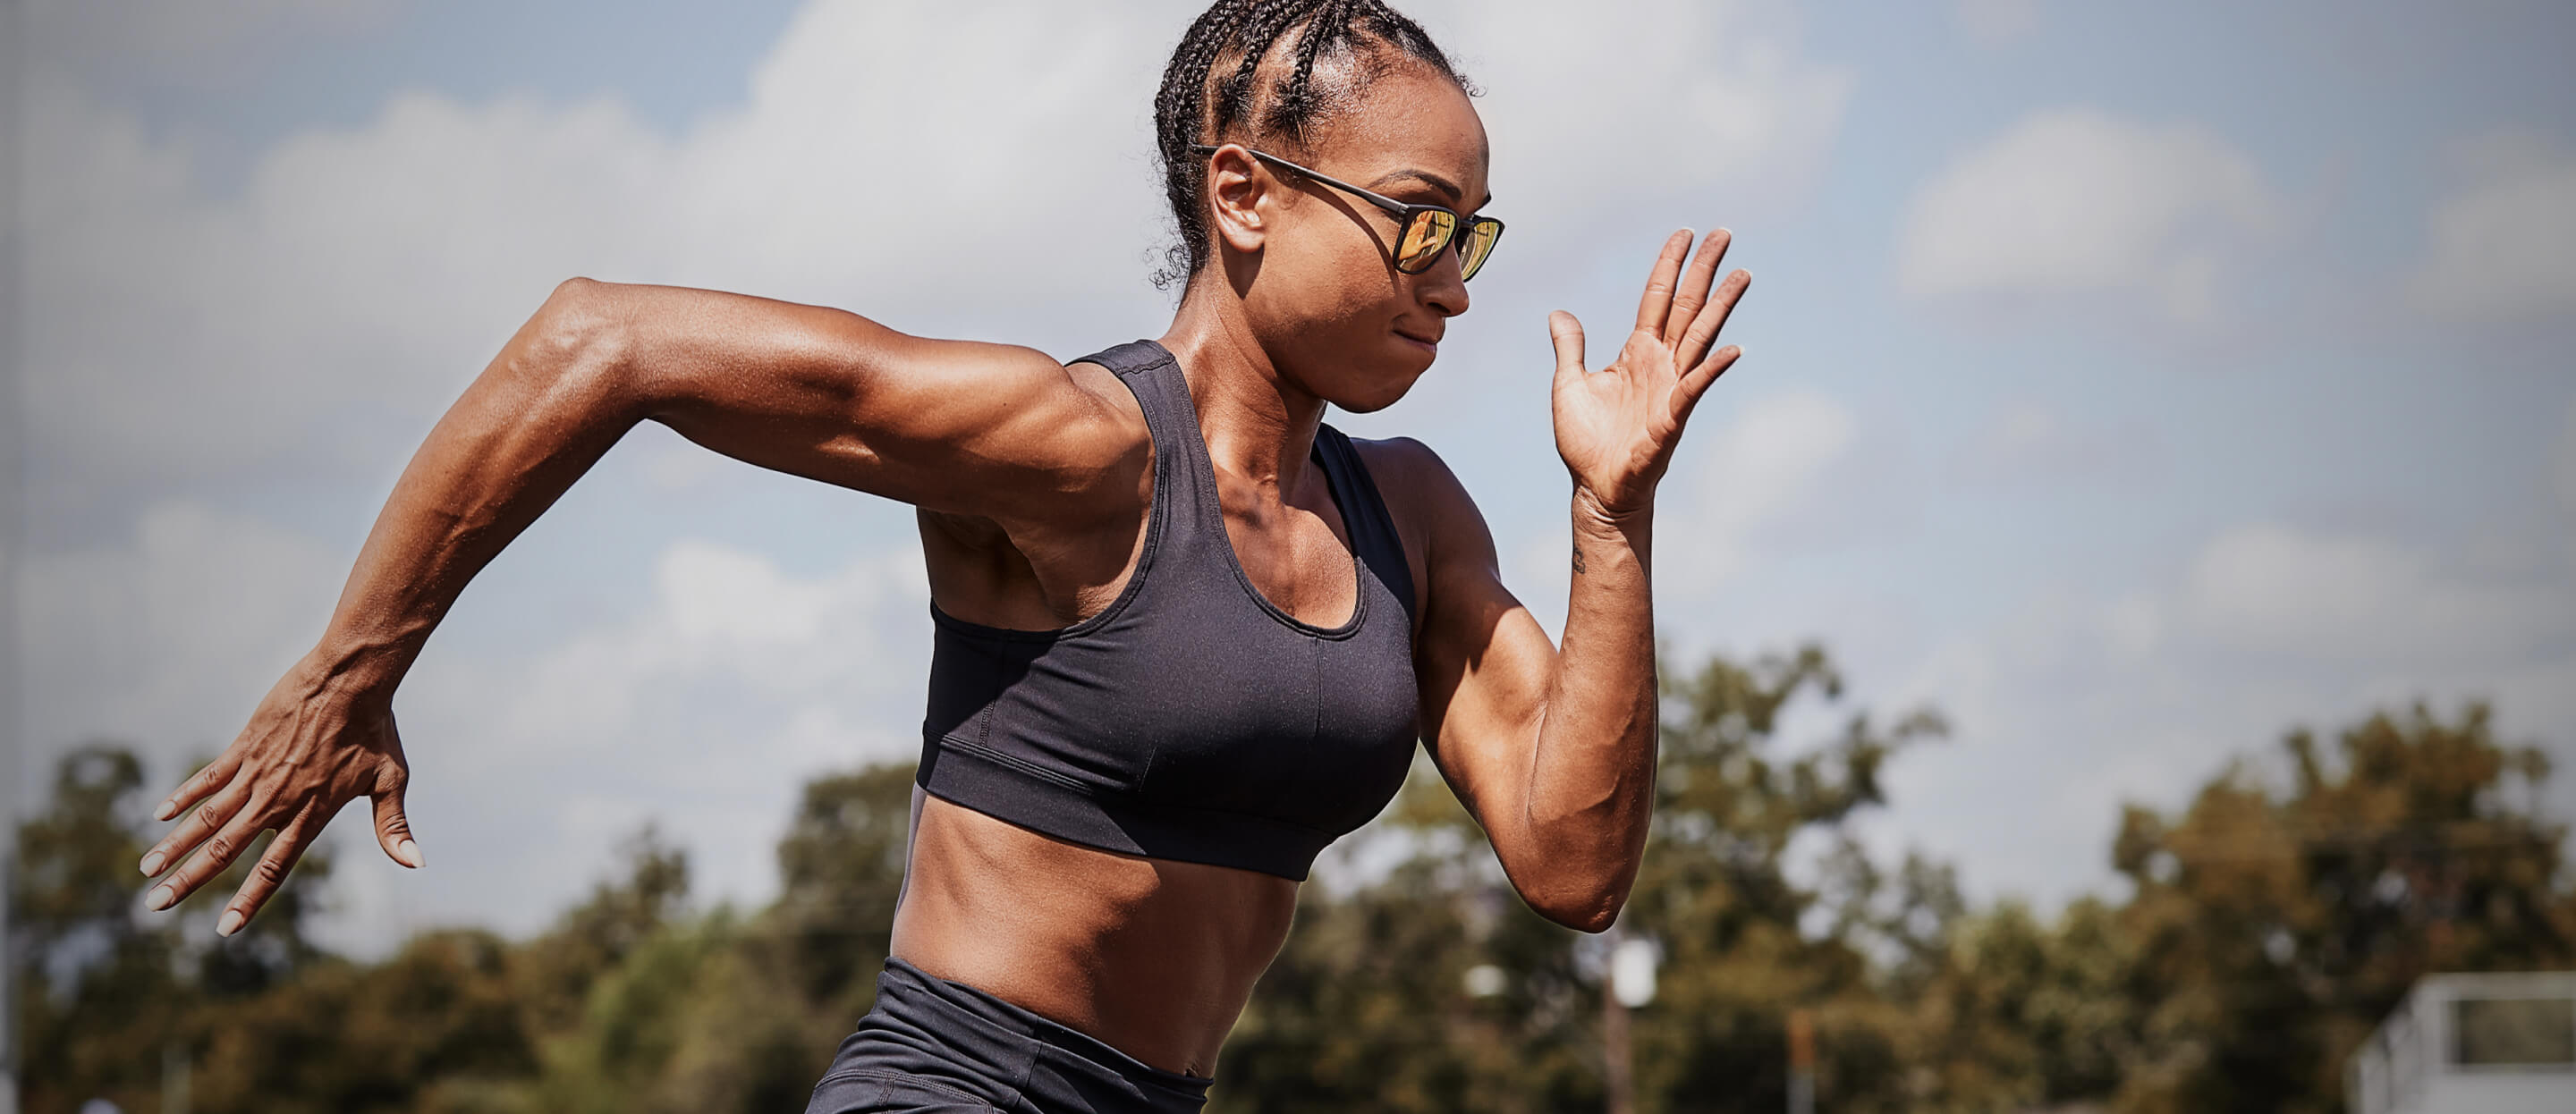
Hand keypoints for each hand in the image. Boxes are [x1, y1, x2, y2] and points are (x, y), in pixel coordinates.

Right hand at [138, 647, 421, 935]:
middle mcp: (278, 800)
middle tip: (156, 905)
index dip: (249, 900)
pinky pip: (208, 777)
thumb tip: (416, 864)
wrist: (352, 678)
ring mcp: (257, 773)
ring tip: (147, 870)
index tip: (225, 929)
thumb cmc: (376, 730)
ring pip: (208, 817)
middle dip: (189, 881)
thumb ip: (393, 827)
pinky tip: (160, 815)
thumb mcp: (392, 781)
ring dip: (175, 845)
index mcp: (311, 814)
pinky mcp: (245, 747)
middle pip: (225, 850)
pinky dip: (184, 796)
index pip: (274, 870)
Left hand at [1548, 227, 1749, 516]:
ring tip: (1742, 274)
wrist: (1595, 487)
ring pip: (1700, 336)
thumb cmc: (1586, 442)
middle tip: (1725, 233)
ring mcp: (1671, 387)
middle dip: (1704, 269)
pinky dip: (1712, 369)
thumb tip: (1559, 313)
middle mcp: (1660, 362)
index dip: (1670, 264)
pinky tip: (1733, 349)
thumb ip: (1570, 347)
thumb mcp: (1568, 384)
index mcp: (1637, 351)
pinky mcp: (1673, 416)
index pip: (1657, 297)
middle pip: (1688, 305)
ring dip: (1721, 305)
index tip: (1685, 233)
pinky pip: (1695, 387)